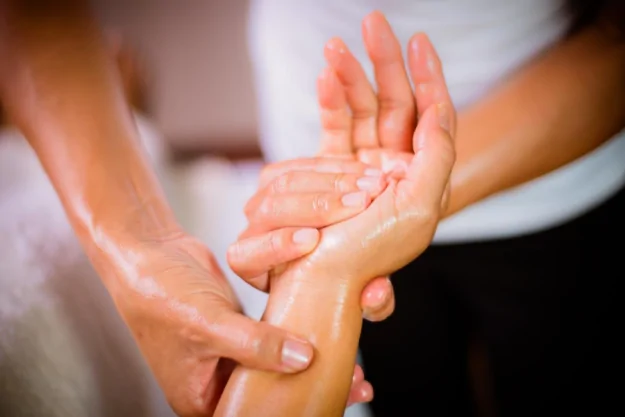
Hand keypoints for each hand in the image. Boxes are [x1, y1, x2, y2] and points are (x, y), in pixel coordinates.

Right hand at [112, 233, 370, 414]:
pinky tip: (327, 326)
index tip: (341, 398)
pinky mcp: (239, 325)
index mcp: (202, 397)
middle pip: (274, 395)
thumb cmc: (160, 293)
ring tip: (354, 360)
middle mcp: (217, 379)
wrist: (146, 250)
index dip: (298, 412)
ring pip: (280, 363)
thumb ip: (255, 345)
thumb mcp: (207, 324)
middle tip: (358, 381)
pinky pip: (276, 333)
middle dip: (315, 388)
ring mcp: (229, 352)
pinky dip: (298, 330)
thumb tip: (304, 358)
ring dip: (312, 359)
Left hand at [228, 157, 394, 322]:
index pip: (247, 257)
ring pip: (287, 182)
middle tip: (361, 204)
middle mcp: (251, 232)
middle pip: (270, 211)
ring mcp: (262, 199)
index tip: (312, 240)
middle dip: (319, 206)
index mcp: (252, 267)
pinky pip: (304, 163)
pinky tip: (368, 174)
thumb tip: (375, 295)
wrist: (349, 242)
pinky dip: (340, 167)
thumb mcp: (358, 295)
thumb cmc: (346, 278)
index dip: (277, 247)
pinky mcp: (279, 174)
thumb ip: (371, 302)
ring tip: (374, 186)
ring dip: (336, 182)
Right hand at [281, 13, 455, 287]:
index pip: (427, 113)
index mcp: (419, 173)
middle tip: (374, 22)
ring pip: (360, 108)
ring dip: (350, 75)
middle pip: (393, 101)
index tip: (420, 42)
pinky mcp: (330, 170)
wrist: (325, 282)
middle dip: (384, 61)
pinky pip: (333, 128)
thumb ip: (438, 155)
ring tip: (335, 47)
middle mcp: (393, 166)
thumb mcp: (420, 206)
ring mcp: (361, 165)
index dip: (427, 76)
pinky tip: (324, 77)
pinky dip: (329, 102)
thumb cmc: (374, 250)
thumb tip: (441, 107)